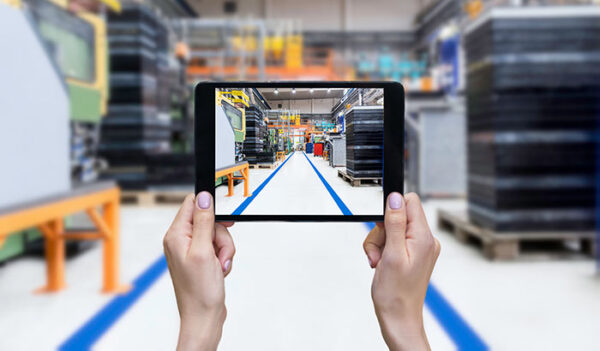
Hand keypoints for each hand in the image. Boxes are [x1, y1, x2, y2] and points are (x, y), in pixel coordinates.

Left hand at [163, 192, 235, 350]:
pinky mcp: (201, 258)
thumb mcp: (203, 252)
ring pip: (217, 234)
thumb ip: (204, 222)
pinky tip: (219, 270)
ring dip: (224, 249)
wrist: (203, 316)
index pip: (192, 204)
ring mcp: (191, 249)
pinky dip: (223, 257)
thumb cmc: (199, 291)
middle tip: (218, 252)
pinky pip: (218, 247)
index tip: (223, 221)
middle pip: (209, 220)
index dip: (210, 208)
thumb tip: (203, 197)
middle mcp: (181, 240)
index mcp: (176, 235)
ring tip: (219, 265)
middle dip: (221, 236)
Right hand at [363, 192, 440, 350]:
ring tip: (379, 261)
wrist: (398, 317)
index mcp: (423, 237)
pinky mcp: (412, 254)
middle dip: (381, 232)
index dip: (391, 210)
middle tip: (378, 252)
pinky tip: (382, 263)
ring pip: (392, 229)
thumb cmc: (395, 293)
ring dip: (379, 243)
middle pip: (397, 216)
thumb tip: (395, 197)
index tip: (383, 227)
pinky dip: (383, 250)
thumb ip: (394, 223)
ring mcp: (420, 248)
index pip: (410, 202)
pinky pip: (394, 241)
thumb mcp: (391, 254)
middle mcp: (426, 240)